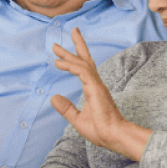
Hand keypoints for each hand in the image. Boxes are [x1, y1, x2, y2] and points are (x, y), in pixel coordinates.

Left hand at [51, 28, 150, 160]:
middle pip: (85, 59)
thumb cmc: (101, 130)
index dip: (72, 60)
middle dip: (76, 46)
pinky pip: (82, 71)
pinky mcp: (96, 88)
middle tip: (71, 31)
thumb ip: (66, 108)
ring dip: (69, 54)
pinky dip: (71, 66)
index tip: (60, 56)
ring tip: (56, 47)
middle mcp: (96, 84)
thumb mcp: (77, 119)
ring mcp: (97, 85)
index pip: (83, 69)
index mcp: (93, 89)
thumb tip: (53, 98)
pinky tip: (60, 63)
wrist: (113, 136)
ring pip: (83, 62)